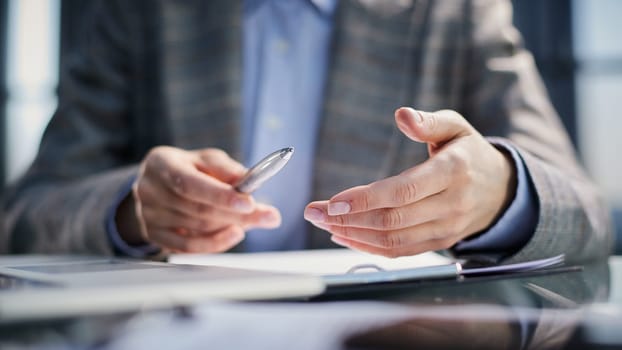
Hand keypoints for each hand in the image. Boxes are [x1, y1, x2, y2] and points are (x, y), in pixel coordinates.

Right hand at [116, 146, 280, 252]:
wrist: (159, 181)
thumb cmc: (189, 167)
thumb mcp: (208, 159)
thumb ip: (228, 169)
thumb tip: (251, 181)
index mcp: (161, 164)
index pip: (190, 184)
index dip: (221, 196)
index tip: (249, 203)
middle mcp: (150, 190)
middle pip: (197, 211)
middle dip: (238, 216)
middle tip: (269, 216)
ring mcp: (149, 215)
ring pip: (197, 230)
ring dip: (230, 227)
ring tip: (252, 220)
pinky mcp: (153, 235)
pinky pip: (189, 247)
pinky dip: (216, 243)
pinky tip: (233, 233)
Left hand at [304, 107, 515, 257]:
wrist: (500, 189)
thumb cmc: (469, 152)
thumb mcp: (456, 127)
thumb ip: (427, 121)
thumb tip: (402, 115)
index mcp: (453, 171)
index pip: (403, 191)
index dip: (365, 199)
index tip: (333, 202)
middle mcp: (451, 204)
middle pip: (392, 220)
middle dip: (347, 219)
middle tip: (314, 212)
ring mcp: (447, 229)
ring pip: (393, 241)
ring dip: (352, 235)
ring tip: (323, 223)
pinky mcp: (440, 243)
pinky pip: (400, 251)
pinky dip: (368, 247)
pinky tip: (345, 236)